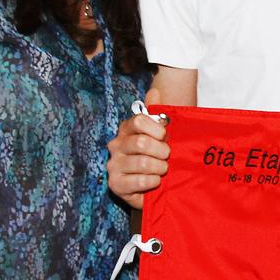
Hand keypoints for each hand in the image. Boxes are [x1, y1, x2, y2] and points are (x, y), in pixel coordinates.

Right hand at [106, 87, 170, 209]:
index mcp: (126, 129)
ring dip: (160, 168)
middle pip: (141, 142)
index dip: (157, 129)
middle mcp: (115, 145)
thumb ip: (157, 112)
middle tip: (167, 157)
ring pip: (143, 162)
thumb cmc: (157, 157)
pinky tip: (155, 181)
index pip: (139, 120)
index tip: (165, 137)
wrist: (154, 187)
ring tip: (162, 170)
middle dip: (161, 151)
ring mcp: (113, 165)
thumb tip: (154, 91)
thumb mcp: (161, 134)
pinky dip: (153, 182)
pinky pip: (139, 181)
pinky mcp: (115, 184)